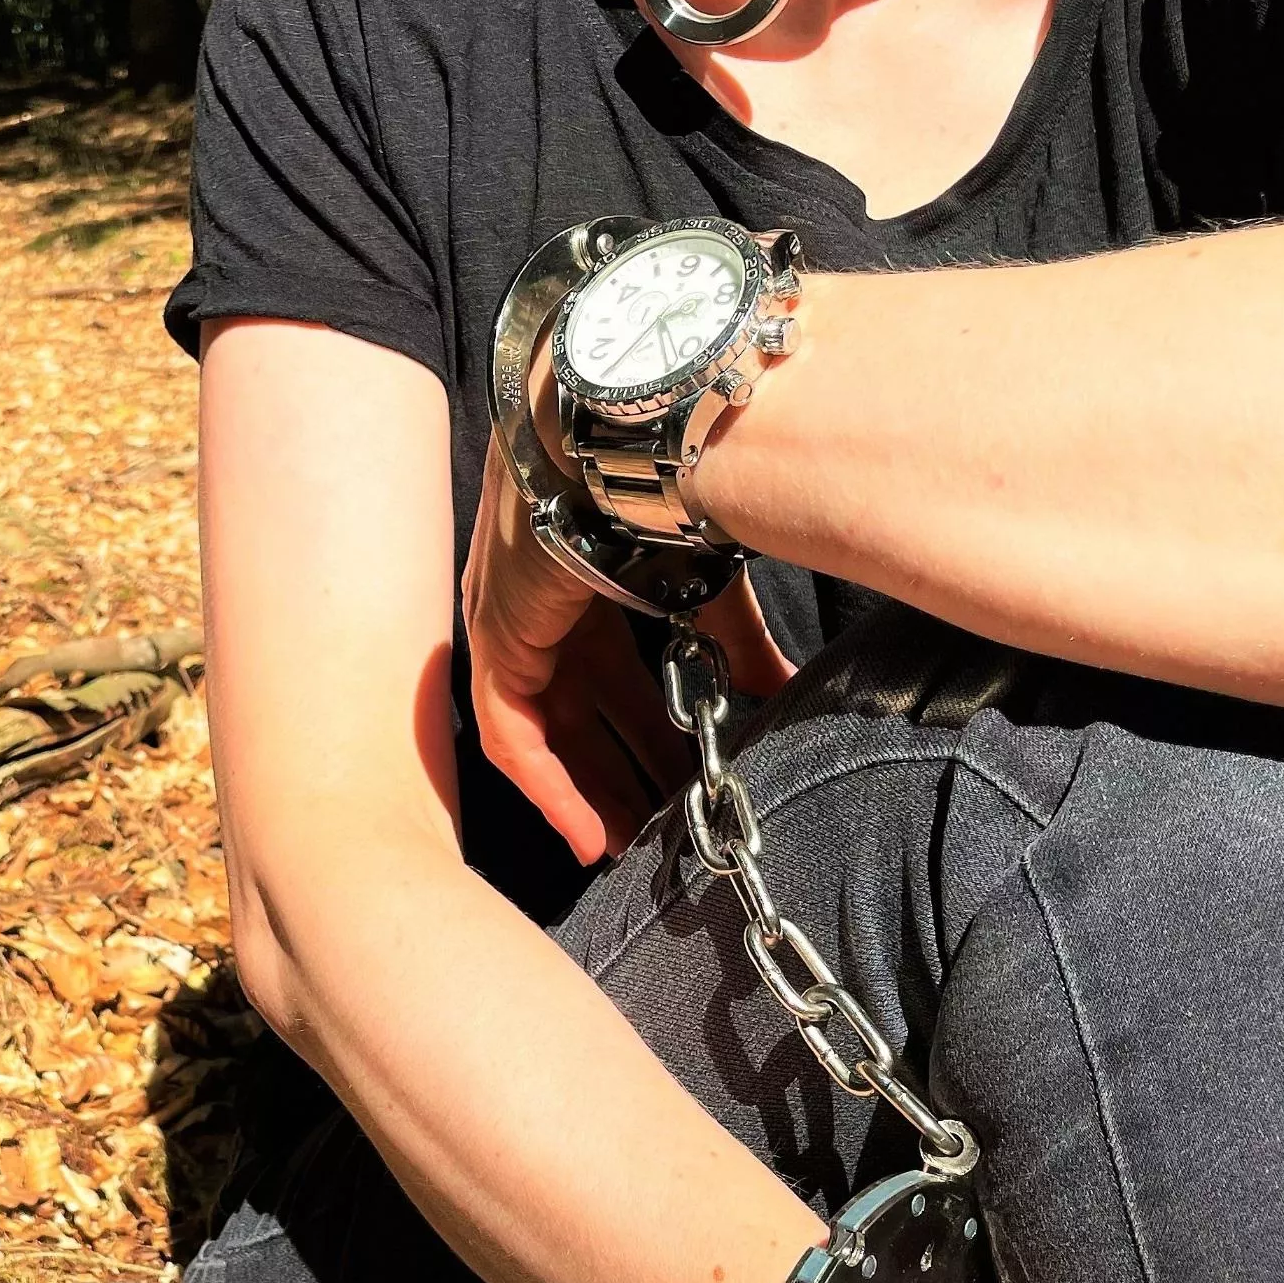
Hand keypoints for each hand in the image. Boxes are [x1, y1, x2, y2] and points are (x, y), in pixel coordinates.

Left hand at [463, 450, 795, 863]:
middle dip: (619, 775)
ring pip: (544, 732)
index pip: (616, 680)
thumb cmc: (671, 489)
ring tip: (625, 848)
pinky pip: (511, 737)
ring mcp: (512, 624)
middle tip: (658, 834)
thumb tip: (788, 698)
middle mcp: (545, 609)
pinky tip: (588, 834)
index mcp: (593, 586)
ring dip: (583, 791)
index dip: (646, 737)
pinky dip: (549, 788)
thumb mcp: (709, 588)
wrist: (629, 434)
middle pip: (580, 714)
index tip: (680, 786)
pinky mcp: (495, 639)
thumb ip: (740, 648)